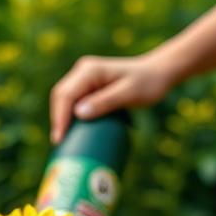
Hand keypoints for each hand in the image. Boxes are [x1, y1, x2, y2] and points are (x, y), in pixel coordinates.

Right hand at [49, 53, 172, 142]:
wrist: (158, 74)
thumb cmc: (148, 83)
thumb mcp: (129, 93)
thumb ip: (105, 101)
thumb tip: (78, 113)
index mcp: (89, 70)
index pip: (65, 94)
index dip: (59, 117)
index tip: (60, 139)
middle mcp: (83, 72)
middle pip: (60, 97)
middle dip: (57, 120)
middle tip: (60, 145)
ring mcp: (85, 80)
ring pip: (64, 101)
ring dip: (62, 120)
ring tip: (64, 143)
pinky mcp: (89, 89)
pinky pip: (74, 104)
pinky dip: (70, 119)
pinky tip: (72, 134)